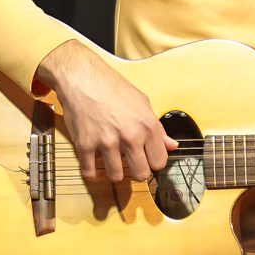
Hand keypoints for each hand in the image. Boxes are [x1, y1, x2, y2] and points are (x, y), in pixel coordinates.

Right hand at [35, 39, 176, 182]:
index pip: (159, 162)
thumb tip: (172, 145)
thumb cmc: (112, 87)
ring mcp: (107, 142)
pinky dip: (93, 174)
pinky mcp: (85, 145)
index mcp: (148, 125)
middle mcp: (130, 136)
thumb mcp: (142, 102)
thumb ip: (158, 128)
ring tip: (112, 161)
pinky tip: (96, 165)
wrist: (82, 77)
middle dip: (136, 171)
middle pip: (141, 174)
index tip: (146, 158)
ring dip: (114, 172)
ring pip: (116, 177)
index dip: (153, 162)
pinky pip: (90, 173)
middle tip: (130, 162)